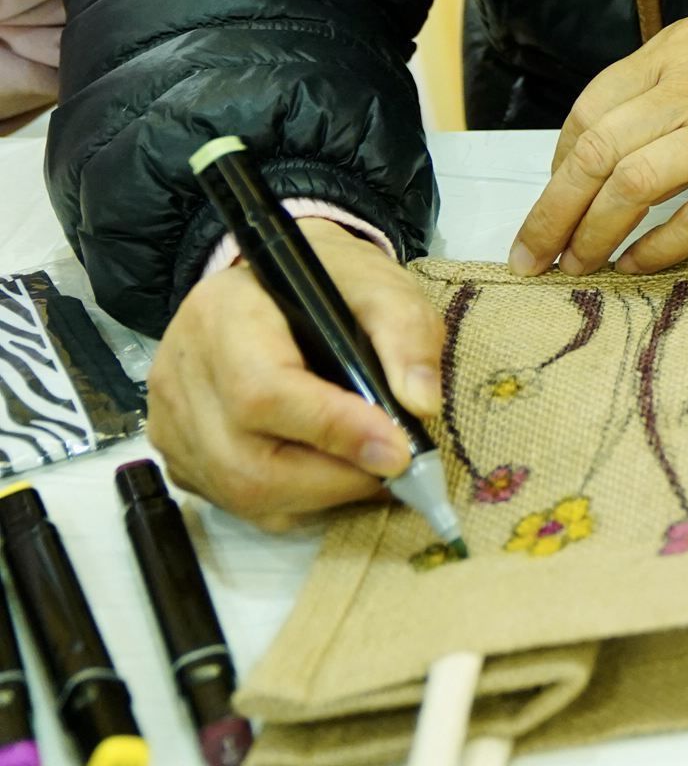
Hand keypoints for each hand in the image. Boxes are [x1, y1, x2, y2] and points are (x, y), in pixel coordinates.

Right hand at [149, 222, 439, 529]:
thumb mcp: (380, 285)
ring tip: (369, 471)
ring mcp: (171, 420)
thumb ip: (406, 336)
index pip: (264, 391)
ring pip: (240, 493)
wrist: (272, 279)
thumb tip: (421, 405)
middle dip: (333, 479)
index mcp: (224, 315)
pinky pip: (233, 502)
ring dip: (319, 497)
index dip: (333, 430)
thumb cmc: (329, 282)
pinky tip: (330, 474)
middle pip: (246, 462)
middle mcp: (182, 373)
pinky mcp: (177, 452)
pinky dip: (292, 502)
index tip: (399, 451)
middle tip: (394, 469)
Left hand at [511, 13, 687, 276]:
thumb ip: (657, 88)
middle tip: (533, 254)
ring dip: (594, 234)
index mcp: (679, 51)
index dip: (557, 163)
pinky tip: (636, 266)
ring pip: (634, 185)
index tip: (553, 198)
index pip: (591, 109)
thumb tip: (594, 154)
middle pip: (599, 152)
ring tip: (579, 265)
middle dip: (553, 211)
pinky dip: (654, 250)